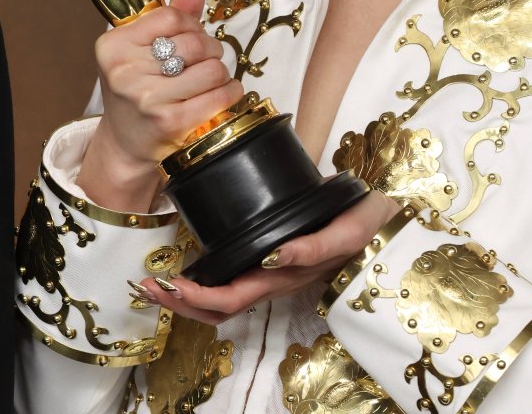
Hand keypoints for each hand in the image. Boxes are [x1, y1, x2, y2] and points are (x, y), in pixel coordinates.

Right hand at [77, 0, 243, 209]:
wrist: (127, 142)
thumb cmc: (140, 85)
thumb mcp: (146, 44)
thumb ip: (176, 5)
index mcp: (113, 45)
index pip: (171, 16)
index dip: (190, 26)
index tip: (190, 38)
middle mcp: (123, 70)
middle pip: (195, 42)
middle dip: (210, 50)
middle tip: (203, 62)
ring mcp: (145, 98)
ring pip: (212, 68)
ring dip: (221, 74)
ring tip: (210, 81)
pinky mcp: (169, 122)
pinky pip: (219, 95)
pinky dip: (230, 92)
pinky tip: (222, 94)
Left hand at [139, 191, 399, 323]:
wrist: (387, 225)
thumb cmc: (367, 226)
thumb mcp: (345, 231)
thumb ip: (313, 247)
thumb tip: (275, 256)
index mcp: (285, 275)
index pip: (230, 298)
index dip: (195, 295)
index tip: (164, 281)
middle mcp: (274, 280)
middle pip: (217, 307)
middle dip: (178, 300)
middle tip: (144, 285)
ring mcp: (274, 274)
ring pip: (223, 299)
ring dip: (186, 294)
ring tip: (156, 281)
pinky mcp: (275, 261)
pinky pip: (235, 282)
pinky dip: (206, 281)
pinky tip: (190, 269)